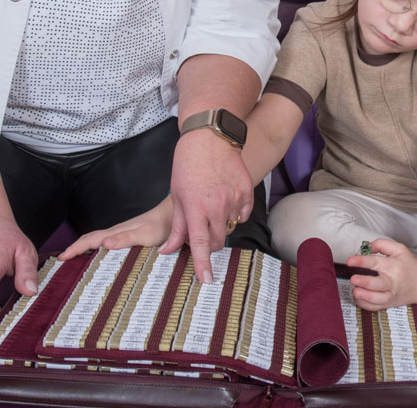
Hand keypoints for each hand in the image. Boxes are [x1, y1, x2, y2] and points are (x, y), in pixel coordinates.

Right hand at [58, 198, 174, 259]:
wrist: (175, 215)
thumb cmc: (162, 226)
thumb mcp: (145, 235)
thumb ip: (125, 239)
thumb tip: (103, 244)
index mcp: (116, 232)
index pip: (89, 240)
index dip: (74, 249)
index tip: (61, 258)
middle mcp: (116, 232)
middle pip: (90, 240)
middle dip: (75, 249)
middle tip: (62, 262)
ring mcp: (123, 234)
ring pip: (98, 241)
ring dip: (85, 249)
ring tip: (76, 262)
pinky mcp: (130, 237)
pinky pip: (108, 244)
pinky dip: (98, 249)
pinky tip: (101, 257)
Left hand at [169, 130, 253, 283]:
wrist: (210, 137)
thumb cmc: (188, 164)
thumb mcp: (177, 195)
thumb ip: (176, 225)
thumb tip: (169, 249)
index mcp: (195, 208)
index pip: (200, 244)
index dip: (202, 264)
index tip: (207, 279)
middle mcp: (217, 206)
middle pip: (217, 240)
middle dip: (209, 242)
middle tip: (201, 228)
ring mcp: (234, 199)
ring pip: (230, 227)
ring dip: (221, 225)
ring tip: (212, 205)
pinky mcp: (246, 191)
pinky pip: (242, 214)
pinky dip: (235, 213)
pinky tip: (225, 198)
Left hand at [346, 238, 416, 310]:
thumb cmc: (407, 265)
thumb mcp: (399, 249)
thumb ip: (381, 244)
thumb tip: (365, 248)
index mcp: (394, 266)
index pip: (376, 263)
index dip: (361, 261)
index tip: (350, 261)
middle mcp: (392, 282)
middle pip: (378, 284)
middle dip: (364, 282)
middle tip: (353, 279)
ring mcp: (390, 295)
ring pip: (377, 299)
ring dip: (365, 296)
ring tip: (355, 291)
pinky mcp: (388, 304)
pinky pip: (375, 307)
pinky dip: (365, 304)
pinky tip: (358, 297)